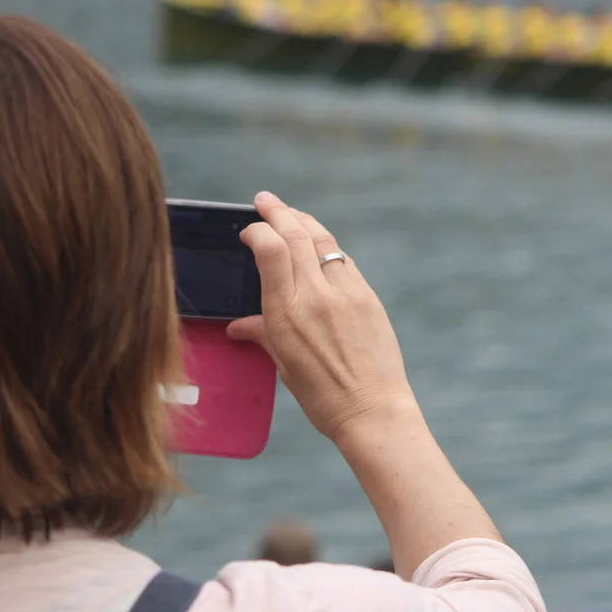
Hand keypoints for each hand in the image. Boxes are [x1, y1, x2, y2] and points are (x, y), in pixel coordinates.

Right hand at [227, 192, 417, 442]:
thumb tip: (238, 327)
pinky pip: (342, 261)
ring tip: (291, 214)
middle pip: (296, 235)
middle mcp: (316, 297)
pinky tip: (319, 246)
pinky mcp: (368, 297)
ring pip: (322, 241)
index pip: (270, 250)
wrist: (373, 411)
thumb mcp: (284, 366)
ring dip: (304, 222)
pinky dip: (326, 247)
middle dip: (278, 212)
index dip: (258, 230)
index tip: (249, 230)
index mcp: (287, 314)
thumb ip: (262, 335)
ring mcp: (346, 293)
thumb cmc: (323, 396)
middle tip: (265, 200)